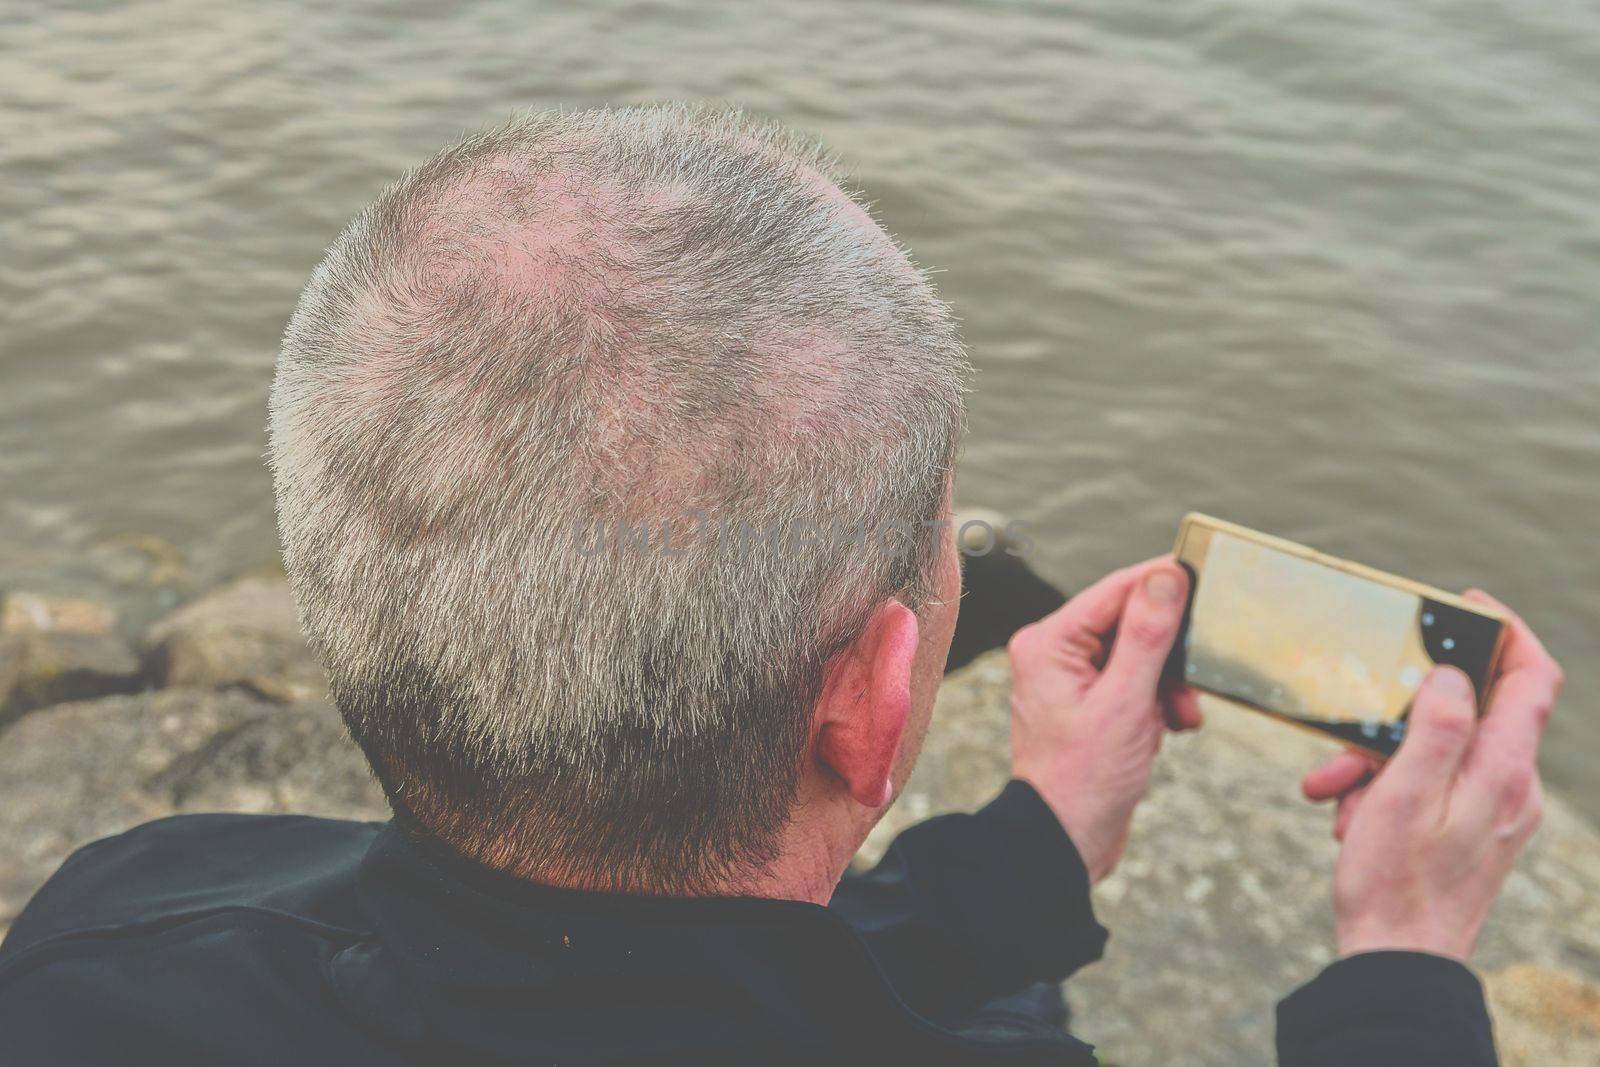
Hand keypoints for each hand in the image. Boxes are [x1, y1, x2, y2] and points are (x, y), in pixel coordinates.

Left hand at [1008, 557, 1200, 882]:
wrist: (1064, 842)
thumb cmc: (1085, 777)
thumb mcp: (1126, 702)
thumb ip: (1147, 634)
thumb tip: (1166, 575)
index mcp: (1048, 643)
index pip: (1116, 590)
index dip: (1163, 584)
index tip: (1208, 577)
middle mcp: (1054, 654)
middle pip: (1130, 622)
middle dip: (1169, 653)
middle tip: (1193, 682)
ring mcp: (1071, 680)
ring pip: (1139, 656)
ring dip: (1168, 684)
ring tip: (1179, 717)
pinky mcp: (1090, 705)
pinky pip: (1135, 684)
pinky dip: (1158, 703)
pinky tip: (1167, 729)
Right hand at [1302, 591, 1562, 960]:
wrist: (1397, 962)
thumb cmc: (1395, 883)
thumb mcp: (1404, 795)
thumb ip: (1438, 728)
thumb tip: (1454, 675)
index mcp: (1504, 771)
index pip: (1534, 678)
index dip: (1509, 632)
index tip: (1467, 606)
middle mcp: (1512, 786)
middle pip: (1470, 712)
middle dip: (1402, 713)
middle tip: (1352, 724)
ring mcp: (1495, 810)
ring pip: (1439, 750)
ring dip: (1380, 759)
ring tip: (1334, 790)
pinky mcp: (1473, 830)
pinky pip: (1431, 784)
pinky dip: (1385, 788)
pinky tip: (1347, 815)